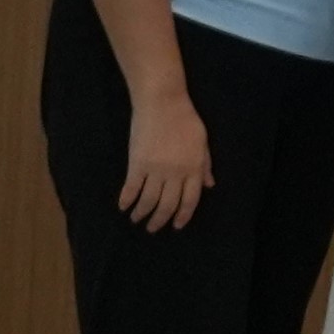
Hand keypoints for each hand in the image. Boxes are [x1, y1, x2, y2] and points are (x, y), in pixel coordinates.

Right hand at [114, 95, 213, 232]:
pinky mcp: (137, 163)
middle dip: (160, 220)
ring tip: (137, 219)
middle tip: (153, 228)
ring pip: (149, 200)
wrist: (163, 104)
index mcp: (194, 168)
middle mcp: (176, 173)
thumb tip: (210, 186)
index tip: (176, 225)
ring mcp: (156, 169)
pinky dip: (127, 200)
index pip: (190, 200)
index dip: (183, 215)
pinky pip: (132, 188)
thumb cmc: (186, 121)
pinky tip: (124, 207)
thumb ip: (205, 166)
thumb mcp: (202, 143)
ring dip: (142, 213)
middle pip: (168, 204)